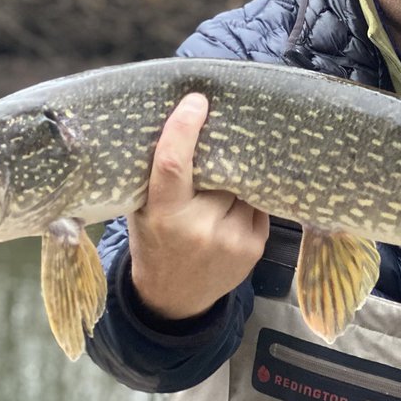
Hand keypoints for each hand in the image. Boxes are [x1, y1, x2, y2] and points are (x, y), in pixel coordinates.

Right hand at [128, 92, 269, 320]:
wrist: (173, 300)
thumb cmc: (154, 244)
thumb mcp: (143, 211)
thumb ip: (157, 178)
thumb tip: (180, 122)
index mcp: (163, 215)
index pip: (173, 164)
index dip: (184, 128)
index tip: (196, 101)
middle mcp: (198, 227)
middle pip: (219, 169)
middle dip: (221, 153)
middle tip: (223, 133)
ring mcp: (231, 238)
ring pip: (243, 185)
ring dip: (237, 178)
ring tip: (226, 179)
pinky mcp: (254, 246)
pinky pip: (257, 204)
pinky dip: (248, 198)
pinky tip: (236, 203)